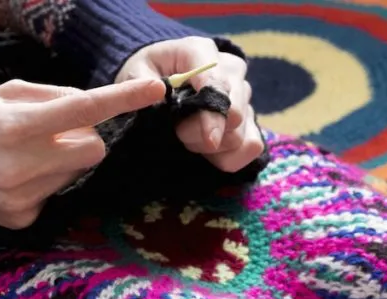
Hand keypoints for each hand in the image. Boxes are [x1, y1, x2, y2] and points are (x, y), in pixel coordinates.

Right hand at [0, 78, 164, 229]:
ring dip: (60, 163)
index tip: (155, 90)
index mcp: (16, 126)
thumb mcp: (5, 94)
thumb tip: (89, 104)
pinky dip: (43, 185)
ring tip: (24, 159)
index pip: (82, 110)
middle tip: (52, 136)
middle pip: (92, 149)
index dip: (121, 100)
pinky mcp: (21, 219)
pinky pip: (56, 196)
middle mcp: (19, 165)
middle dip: (82, 139)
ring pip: (75, 174)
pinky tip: (16, 180)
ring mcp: (21, 196)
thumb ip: (51, 95)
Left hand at [116, 37, 263, 172]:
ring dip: (212, 148)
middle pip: (235, 113)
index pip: (218, 83)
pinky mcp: (248, 119)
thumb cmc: (146, 75)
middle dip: (204, 133)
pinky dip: (228, 157)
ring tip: (187, 138)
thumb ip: (140, 83)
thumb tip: (160, 91)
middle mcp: (230, 69)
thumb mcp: (134, 73)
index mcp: (201, 52)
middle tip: (178, 133)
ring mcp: (243, 95)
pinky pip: (252, 146)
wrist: (157, 79)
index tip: (208, 139)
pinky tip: (207, 153)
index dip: (213, 114)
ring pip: (240, 133)